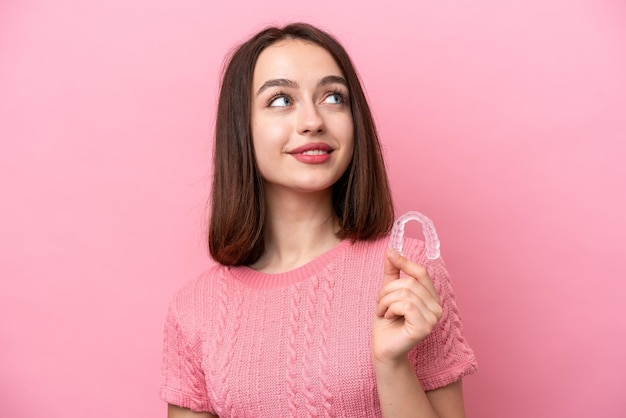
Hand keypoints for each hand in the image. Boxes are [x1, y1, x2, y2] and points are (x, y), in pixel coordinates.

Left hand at [372, 249, 442, 364]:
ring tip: (383, 311)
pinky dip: (390, 308)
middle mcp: (437, 307)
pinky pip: (405, 305)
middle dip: (388, 290)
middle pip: (410, 282)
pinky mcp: (424, 328)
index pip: (422, 273)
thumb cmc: (387, 322)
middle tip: (380, 303)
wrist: (383, 348)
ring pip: (406, 294)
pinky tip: (388, 317)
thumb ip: (392, 273)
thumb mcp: (388, 293)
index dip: (406, 262)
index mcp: (431, 298)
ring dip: (386, 301)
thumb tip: (391, 251)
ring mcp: (433, 319)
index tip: (390, 254)